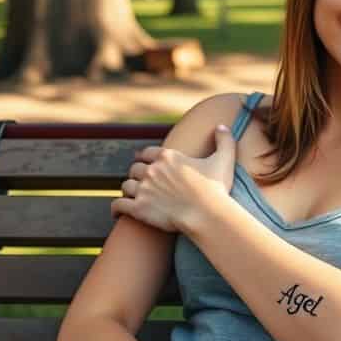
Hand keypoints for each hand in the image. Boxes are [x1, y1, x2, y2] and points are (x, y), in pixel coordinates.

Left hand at [112, 125, 235, 232]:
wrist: (207, 214)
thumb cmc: (216, 188)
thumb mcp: (224, 159)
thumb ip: (224, 140)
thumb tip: (221, 126)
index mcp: (167, 157)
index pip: (147, 153)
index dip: (145, 157)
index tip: (145, 161)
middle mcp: (151, 170)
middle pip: (135, 169)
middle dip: (138, 174)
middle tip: (142, 181)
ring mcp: (143, 190)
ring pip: (126, 186)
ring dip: (129, 190)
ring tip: (133, 196)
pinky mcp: (139, 209)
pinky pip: (119, 206)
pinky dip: (116, 209)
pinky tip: (116, 213)